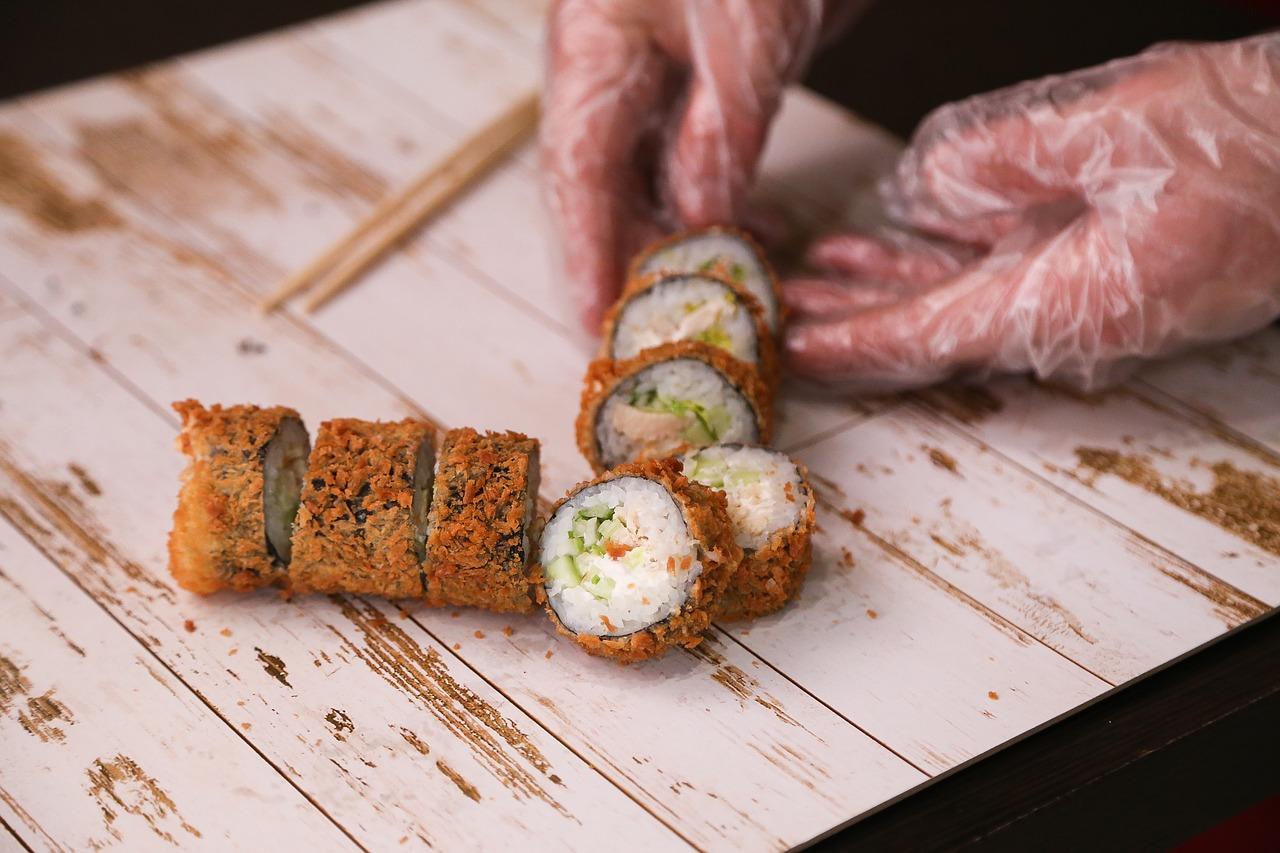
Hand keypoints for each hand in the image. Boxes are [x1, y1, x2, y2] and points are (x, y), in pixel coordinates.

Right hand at [541, 0, 837, 330]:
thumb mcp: (743, 37)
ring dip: (685, 241)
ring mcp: (655, 77)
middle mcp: (612, 71)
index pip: (576, 173)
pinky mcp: (703, 83)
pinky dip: (723, 205)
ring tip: (723, 295)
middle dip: (630, 263)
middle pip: (604, 189)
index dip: (585, 253)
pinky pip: (697, 161)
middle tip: (661, 334)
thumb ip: (718, 132)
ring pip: (652, 183)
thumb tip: (699, 221)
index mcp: (593, 51)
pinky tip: (759, 236)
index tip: (596, 323)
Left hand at [786, 36, 1279, 391]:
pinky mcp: (1103, 272)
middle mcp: (1068, 318)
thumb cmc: (1253, 147)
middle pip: (933, 327)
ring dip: (889, 287)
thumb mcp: (1121, 132)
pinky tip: (904, 240)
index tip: (790, 349)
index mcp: (1067, 302)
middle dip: (852, 317)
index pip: (929, 336)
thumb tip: (925, 190)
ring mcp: (1086, 299)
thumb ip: (1007, 161)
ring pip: (962, 301)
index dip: (852, 343)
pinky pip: (1003, 275)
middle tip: (781, 305)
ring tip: (822, 270)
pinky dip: (943, 260)